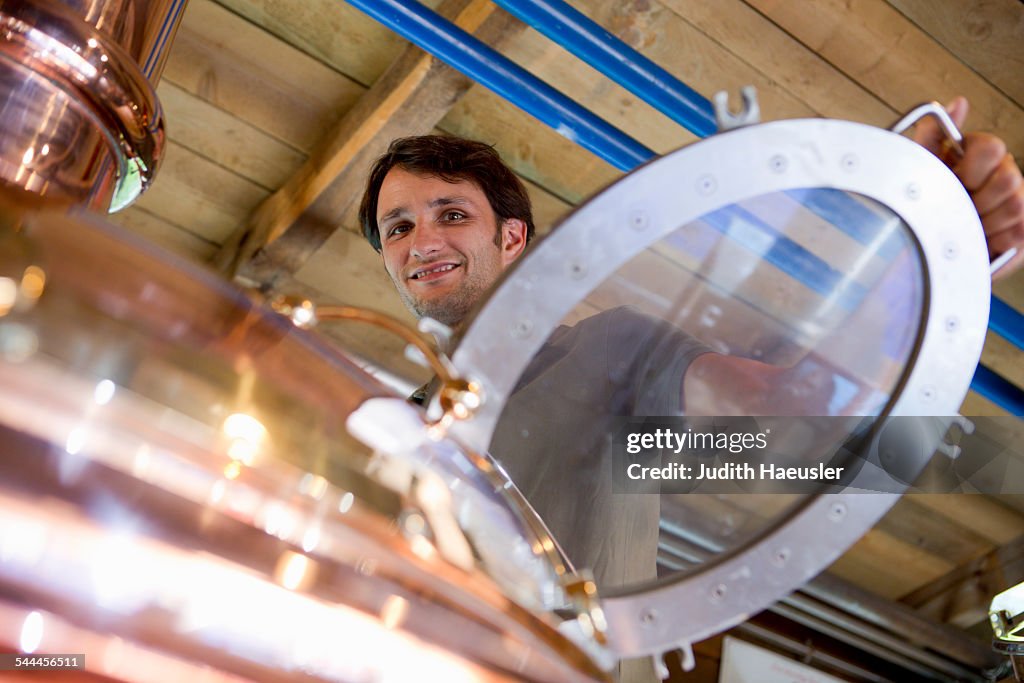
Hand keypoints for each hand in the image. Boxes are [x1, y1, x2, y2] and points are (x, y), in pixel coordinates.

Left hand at [913, 97, 1023, 278]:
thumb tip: (957, 103)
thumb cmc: (928, 198)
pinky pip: (1019, 230)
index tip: (957, 180)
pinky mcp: (1022, 225)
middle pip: (1008, 178)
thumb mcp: (922, 165)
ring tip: (966, 224)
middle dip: (977, 199)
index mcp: (981, 153)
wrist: (934, 238)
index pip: (992, 147)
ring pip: (1015, 206)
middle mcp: (1004, 171)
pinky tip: (980, 236)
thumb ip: (934, 132)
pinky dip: (995, 239)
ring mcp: (1017, 197)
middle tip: (958, 208)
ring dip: (984, 222)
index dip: (973, 168)